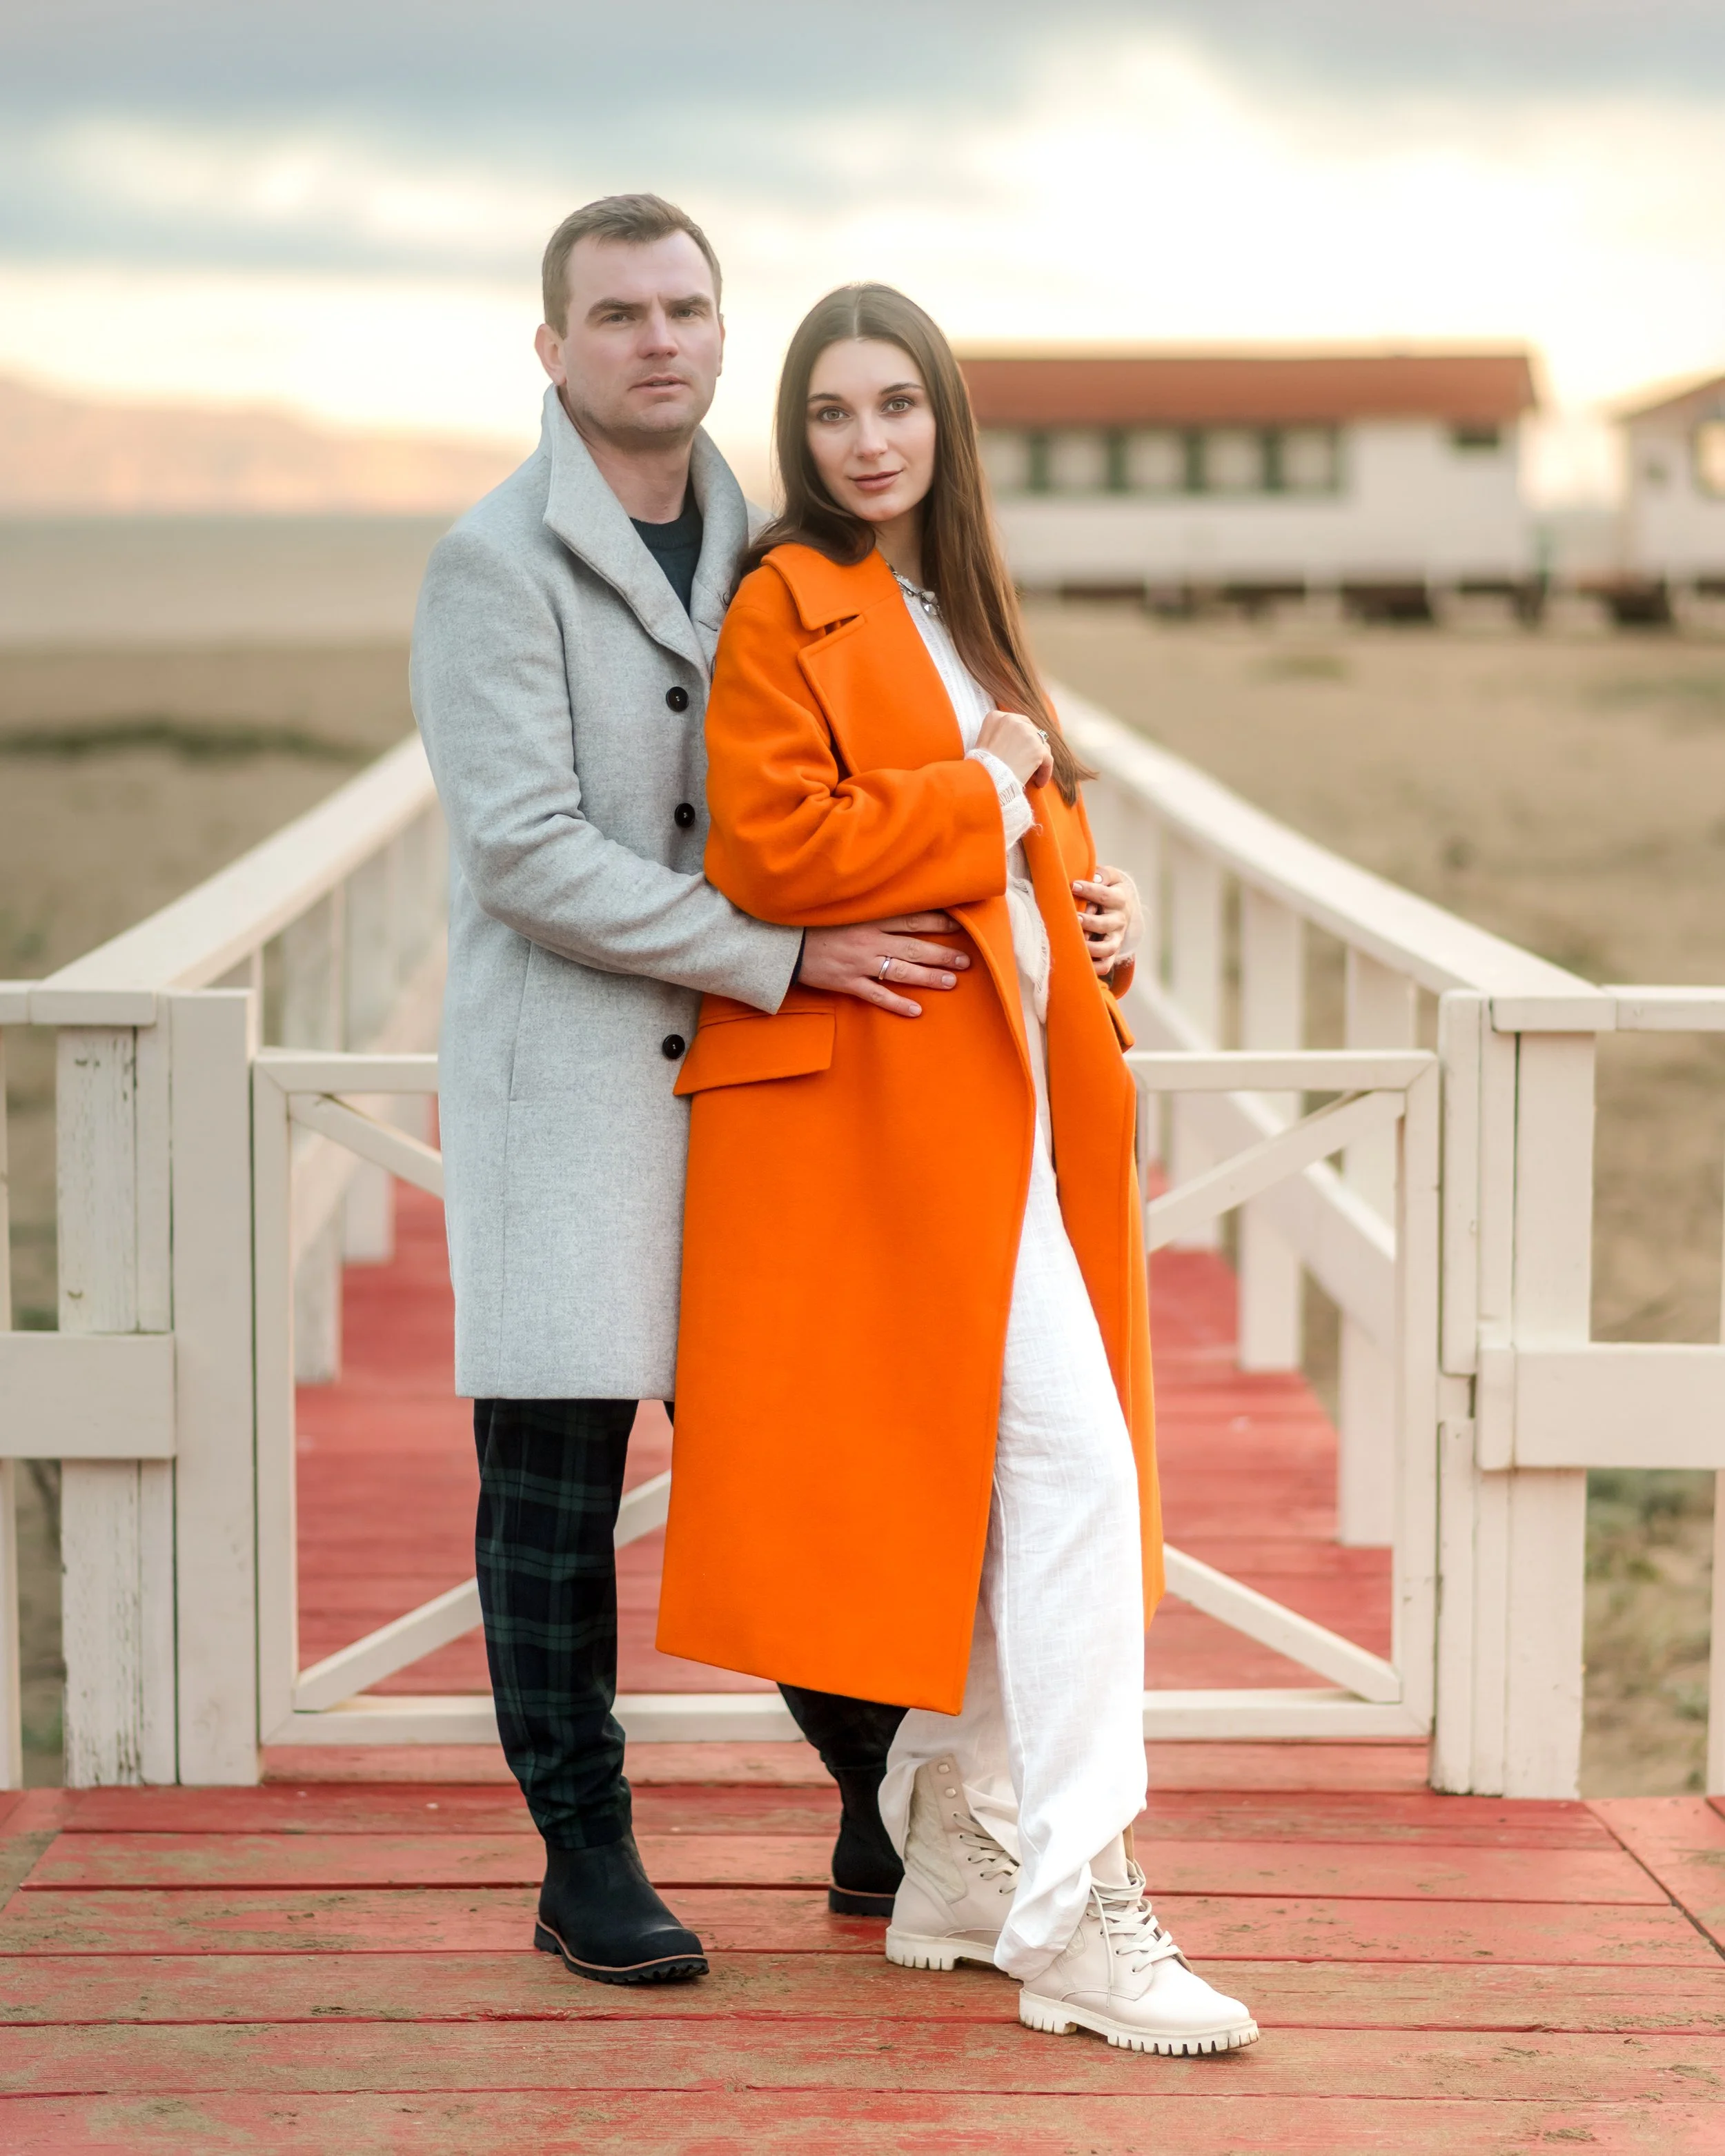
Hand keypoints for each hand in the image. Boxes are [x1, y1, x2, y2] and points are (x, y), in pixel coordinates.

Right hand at [799, 913, 970, 1017]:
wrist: (782, 941)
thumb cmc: (813, 921)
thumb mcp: (844, 907)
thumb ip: (870, 908)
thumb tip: (898, 906)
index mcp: (869, 919)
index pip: (911, 919)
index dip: (938, 922)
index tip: (959, 925)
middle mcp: (869, 940)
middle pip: (914, 947)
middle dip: (942, 953)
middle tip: (966, 960)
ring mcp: (859, 963)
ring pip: (901, 971)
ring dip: (928, 977)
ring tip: (951, 982)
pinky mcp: (846, 982)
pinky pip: (876, 996)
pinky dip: (897, 1004)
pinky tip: (916, 1010)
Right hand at [976, 708, 1053, 789]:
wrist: (985, 779)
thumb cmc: (981, 767)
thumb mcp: (982, 742)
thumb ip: (997, 735)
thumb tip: (1012, 742)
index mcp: (996, 717)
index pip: (1017, 722)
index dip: (1021, 736)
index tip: (1020, 749)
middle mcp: (1012, 720)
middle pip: (1031, 730)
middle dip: (1032, 745)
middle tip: (1030, 760)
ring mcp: (1027, 733)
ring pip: (1042, 745)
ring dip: (1040, 759)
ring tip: (1035, 774)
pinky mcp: (1038, 749)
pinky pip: (1047, 760)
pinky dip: (1045, 772)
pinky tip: (1039, 782)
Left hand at [1073, 865, 1141, 978]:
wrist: (1124, 906)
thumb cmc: (1110, 888)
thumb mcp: (1111, 877)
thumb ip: (1103, 875)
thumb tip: (1093, 879)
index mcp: (1120, 899)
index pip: (1106, 895)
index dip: (1090, 891)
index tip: (1073, 885)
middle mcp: (1120, 920)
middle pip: (1107, 924)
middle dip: (1090, 922)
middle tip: (1075, 918)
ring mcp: (1116, 938)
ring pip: (1108, 948)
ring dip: (1091, 948)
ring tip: (1076, 942)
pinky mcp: (1111, 952)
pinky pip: (1105, 965)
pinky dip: (1094, 968)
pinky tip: (1080, 962)